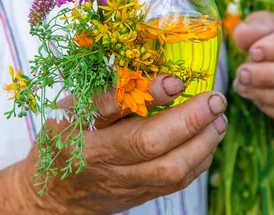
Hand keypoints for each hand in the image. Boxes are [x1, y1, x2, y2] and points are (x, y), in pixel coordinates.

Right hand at [19, 76, 227, 214]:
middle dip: (190, 121)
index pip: (111, 109)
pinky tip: (208, 140)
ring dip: (203, 142)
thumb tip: (158, 77)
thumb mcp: (73, 110)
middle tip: (215, 100)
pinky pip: (176, 182)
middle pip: (149, 145)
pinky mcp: (139, 196)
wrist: (54, 195)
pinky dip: (199, 159)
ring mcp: (122, 182)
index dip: (148, 94)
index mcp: (78, 130)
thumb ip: (108, 94)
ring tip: (219, 119)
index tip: (176, 80)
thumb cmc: (65, 141)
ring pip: (170, 169)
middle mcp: (101, 159)